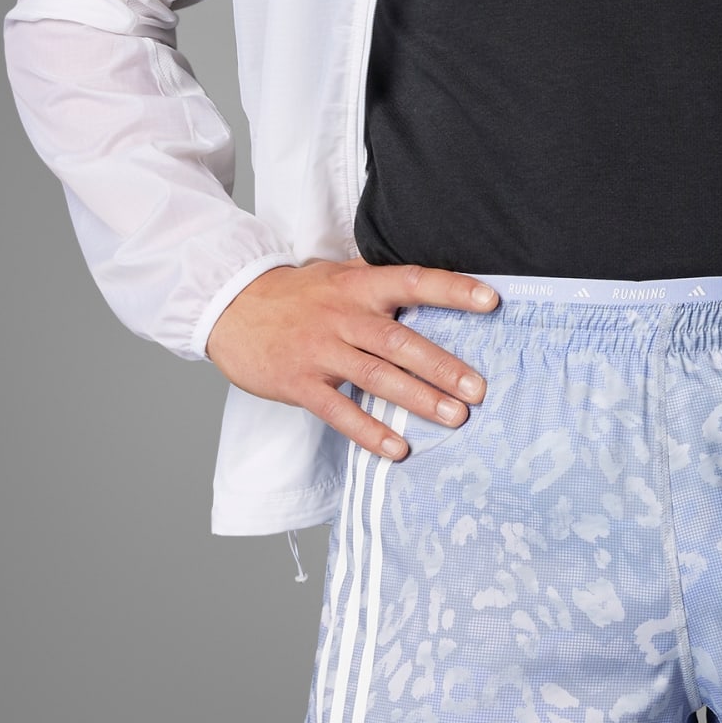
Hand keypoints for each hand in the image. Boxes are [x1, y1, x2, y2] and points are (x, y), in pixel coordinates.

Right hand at [205, 260, 499, 461]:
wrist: (230, 306)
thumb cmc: (296, 293)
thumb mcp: (338, 273)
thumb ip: (380, 281)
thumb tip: (433, 285)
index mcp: (358, 285)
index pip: (413, 281)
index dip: (453, 290)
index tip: (491, 302)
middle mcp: (343, 316)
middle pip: (400, 341)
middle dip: (443, 366)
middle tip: (478, 389)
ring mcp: (320, 351)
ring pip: (376, 376)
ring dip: (418, 400)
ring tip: (455, 418)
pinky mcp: (299, 383)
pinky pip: (338, 411)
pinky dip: (368, 431)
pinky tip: (397, 449)